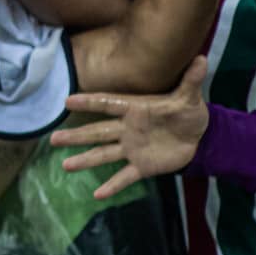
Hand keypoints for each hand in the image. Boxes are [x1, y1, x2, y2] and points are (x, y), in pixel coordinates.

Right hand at [51, 56, 212, 198]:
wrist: (199, 137)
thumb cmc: (188, 112)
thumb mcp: (190, 97)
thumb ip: (191, 80)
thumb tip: (202, 59)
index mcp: (135, 110)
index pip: (108, 104)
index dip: (89, 103)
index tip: (68, 102)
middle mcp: (127, 129)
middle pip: (97, 132)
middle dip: (76, 135)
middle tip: (53, 138)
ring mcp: (132, 149)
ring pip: (104, 154)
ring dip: (85, 160)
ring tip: (65, 165)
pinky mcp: (142, 166)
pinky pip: (124, 177)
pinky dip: (112, 186)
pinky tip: (97, 195)